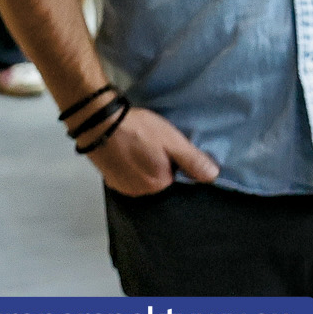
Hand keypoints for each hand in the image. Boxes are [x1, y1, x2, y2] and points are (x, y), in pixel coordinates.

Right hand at [87, 107, 220, 196]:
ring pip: (143, 177)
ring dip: (144, 164)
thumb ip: (192, 160)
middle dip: (160, 163)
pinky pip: (128, 175)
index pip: (176, 176)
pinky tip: (129, 150)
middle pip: (159, 178)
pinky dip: (131, 165)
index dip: (175, 160)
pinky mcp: (109, 179)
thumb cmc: (139, 130)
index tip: (169, 146)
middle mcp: (139, 191)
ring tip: (141, 145)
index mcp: (157, 184)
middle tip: (155, 143)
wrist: (99, 122)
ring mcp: (121, 187)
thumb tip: (213, 176)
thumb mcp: (173, 141)